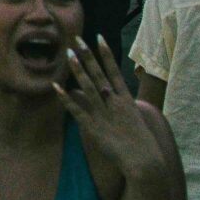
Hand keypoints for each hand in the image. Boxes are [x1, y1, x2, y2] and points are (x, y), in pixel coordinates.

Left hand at [56, 36, 172, 183]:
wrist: (145, 161)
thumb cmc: (141, 143)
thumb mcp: (135, 119)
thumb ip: (121, 105)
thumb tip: (113, 95)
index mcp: (126, 100)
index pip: (114, 71)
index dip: (106, 54)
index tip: (98, 37)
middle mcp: (115, 103)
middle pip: (99, 74)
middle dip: (87, 56)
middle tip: (76, 38)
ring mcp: (104, 114)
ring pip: (88, 87)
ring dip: (77, 70)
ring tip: (67, 54)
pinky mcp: (93, 127)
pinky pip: (77, 109)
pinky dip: (65, 98)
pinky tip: (55, 87)